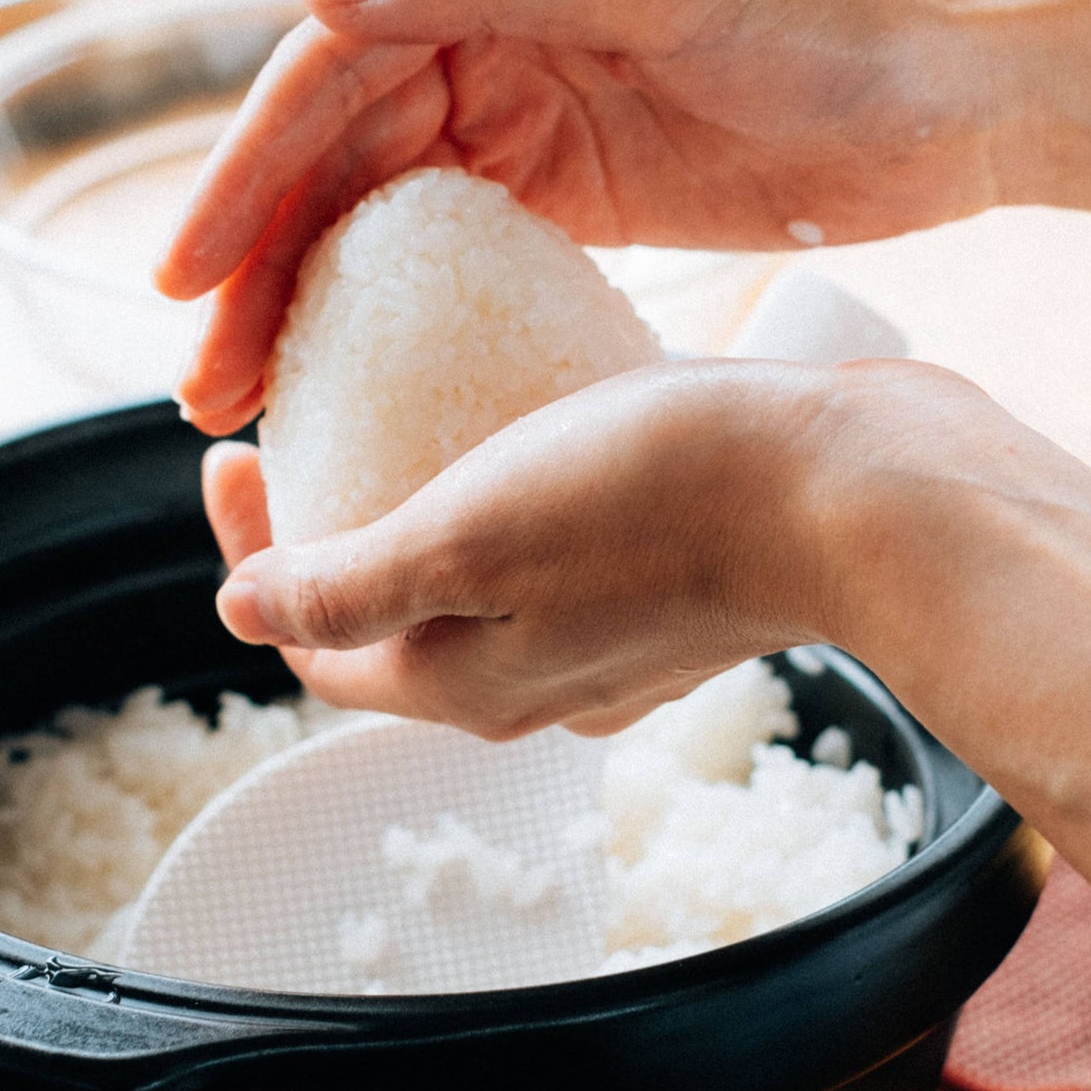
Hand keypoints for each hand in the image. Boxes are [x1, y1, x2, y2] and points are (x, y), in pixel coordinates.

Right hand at [158, 0, 1056, 430]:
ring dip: (314, 303)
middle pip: (340, 153)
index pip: (333, 67)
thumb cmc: (837, 21)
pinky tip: (359, 375)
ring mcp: (537, 111)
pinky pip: (461, 251)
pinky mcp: (581, 187)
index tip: (184, 277)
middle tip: (209, 385)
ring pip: (385, 213)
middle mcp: (494, 25)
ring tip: (257, 403)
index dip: (248, 172)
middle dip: (264, 265)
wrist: (966, 94)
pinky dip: (402, 310)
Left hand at [201, 355, 1013, 735]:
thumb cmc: (666, 500)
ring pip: (483, 586)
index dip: (250, 554)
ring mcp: (615, 642)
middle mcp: (539, 683)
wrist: (856, 495)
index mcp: (469, 683)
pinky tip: (537, 414)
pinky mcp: (675, 588)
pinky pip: (563, 552)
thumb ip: (349, 588)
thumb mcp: (471, 535)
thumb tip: (241, 615)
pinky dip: (519, 498)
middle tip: (317, 421)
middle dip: (336, 530)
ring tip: (419, 407)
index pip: (314, 643)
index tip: (233, 447)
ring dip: (429, 509)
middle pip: (394, 619)